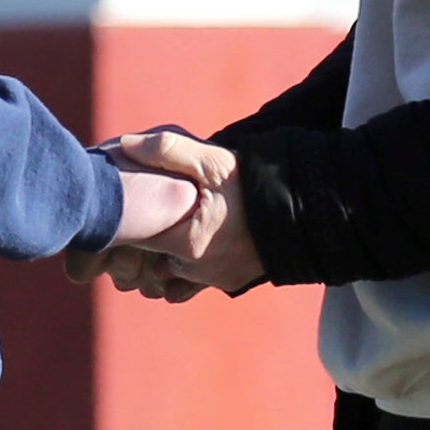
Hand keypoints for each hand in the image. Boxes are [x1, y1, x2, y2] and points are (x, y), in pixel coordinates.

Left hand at [96, 128, 260, 297]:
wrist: (305, 209)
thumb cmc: (256, 183)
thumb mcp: (213, 161)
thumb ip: (168, 150)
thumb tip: (124, 145)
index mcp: (187, 242)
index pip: (134, 238)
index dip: (129, 219)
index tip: (132, 201)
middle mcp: (197, 270)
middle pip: (148, 260)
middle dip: (144, 239)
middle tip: (149, 212)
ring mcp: (213, 280)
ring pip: (167, 276)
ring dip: (163, 257)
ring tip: (171, 226)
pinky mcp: (228, 283)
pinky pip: (190, 285)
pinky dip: (184, 272)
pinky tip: (189, 245)